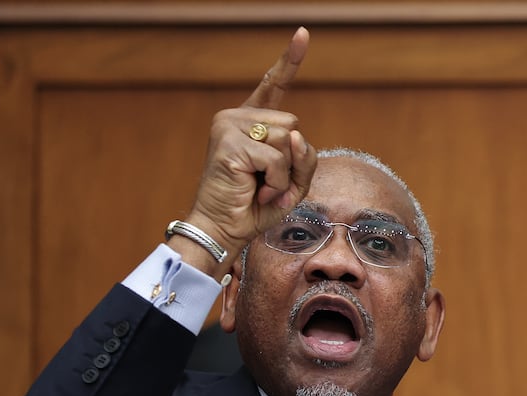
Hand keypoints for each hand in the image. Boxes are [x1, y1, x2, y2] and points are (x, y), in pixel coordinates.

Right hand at [185, 27, 317, 263]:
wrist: (223, 230)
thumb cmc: (254, 208)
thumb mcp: (291, 181)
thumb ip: (302, 156)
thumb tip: (296, 133)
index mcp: (250, 123)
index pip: (273, 86)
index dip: (288, 61)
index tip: (303, 33)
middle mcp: (236, 117)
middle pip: (294, 125)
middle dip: (292, 161)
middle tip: (269, 184)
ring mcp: (229, 126)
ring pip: (289, 140)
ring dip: (284, 174)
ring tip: (261, 188)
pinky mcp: (229, 141)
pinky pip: (278, 158)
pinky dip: (277, 182)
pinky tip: (258, 191)